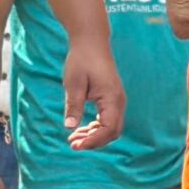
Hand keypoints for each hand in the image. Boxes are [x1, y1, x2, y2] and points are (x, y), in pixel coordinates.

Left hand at [62, 36, 124, 150]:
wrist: (91, 43)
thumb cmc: (81, 60)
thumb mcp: (73, 83)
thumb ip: (74, 106)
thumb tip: (69, 127)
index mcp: (112, 98)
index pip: (108, 129)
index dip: (93, 141)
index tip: (75, 145)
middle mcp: (119, 101)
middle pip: (112, 132)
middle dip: (93, 141)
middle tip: (72, 144)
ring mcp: (117, 101)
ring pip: (110, 127)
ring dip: (93, 135)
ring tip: (73, 139)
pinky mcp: (111, 99)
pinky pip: (107, 120)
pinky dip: (95, 127)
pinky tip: (80, 129)